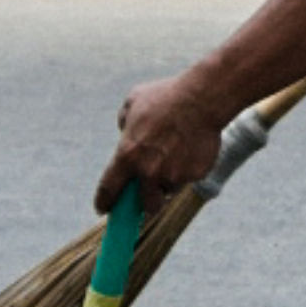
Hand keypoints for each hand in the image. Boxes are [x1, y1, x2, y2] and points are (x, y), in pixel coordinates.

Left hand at [94, 73, 225, 211]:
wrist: (201, 98)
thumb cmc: (166, 97)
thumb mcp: (133, 103)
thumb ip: (125, 124)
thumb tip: (126, 134)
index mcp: (127, 155)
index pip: (109, 189)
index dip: (104, 202)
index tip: (104, 209)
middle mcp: (149, 171)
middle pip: (146, 204)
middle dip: (147, 200)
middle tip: (151, 189)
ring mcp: (173, 175)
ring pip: (169, 190)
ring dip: (169, 181)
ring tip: (175, 155)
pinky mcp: (195, 174)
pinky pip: (188, 178)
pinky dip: (188, 169)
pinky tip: (191, 148)